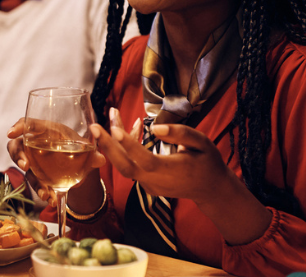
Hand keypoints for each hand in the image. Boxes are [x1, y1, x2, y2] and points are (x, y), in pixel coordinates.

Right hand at [6, 118, 104, 206]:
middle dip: (18, 156)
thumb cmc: (76, 145)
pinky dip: (42, 191)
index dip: (18, 126)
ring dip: (34, 181)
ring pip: (24, 168)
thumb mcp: (84, 147)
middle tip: (25, 165)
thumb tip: (100, 159)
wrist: (79, 161)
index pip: (28, 124)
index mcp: (46, 130)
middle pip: (16, 146)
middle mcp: (35, 143)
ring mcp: (33, 160)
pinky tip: (51, 199)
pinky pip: (35, 183)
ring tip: (44, 193)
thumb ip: (91, 153)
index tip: (11, 133)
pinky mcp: (37, 175)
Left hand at [91, 107, 272, 244]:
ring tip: (112, 116)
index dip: (129, 146)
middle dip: (107, 146)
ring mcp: (149, 186)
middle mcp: (155, 182)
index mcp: (170, 171)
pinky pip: (131, 166)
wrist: (211, 189)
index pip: (145, 160)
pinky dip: (125, 149)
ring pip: (125, 165)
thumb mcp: (202, 143)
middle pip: (125, 167)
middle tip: (94, 126)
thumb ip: (180, 134)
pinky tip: (125, 129)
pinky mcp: (146, 185)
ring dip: (114, 143)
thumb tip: (155, 128)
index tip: (114, 129)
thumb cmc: (207, 162)